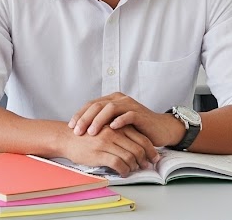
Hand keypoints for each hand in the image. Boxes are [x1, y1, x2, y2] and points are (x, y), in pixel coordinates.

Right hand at [61, 125, 159, 175]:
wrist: (65, 138)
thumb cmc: (85, 135)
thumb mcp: (104, 128)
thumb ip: (118, 133)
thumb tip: (135, 144)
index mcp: (116, 125)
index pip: (141, 137)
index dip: (150, 149)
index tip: (153, 156)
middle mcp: (113, 132)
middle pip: (138, 148)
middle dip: (145, 159)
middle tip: (147, 166)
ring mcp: (107, 142)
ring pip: (130, 156)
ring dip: (135, 166)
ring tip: (133, 169)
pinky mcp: (100, 153)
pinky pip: (119, 164)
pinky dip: (125, 170)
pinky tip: (123, 173)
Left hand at [69, 92, 183, 148]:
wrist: (160, 129)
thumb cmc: (136, 129)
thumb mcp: (116, 125)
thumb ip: (103, 123)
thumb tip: (82, 130)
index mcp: (111, 100)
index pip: (91, 104)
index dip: (80, 115)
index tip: (70, 126)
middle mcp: (119, 99)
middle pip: (97, 105)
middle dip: (85, 118)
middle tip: (77, 130)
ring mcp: (130, 105)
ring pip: (110, 108)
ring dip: (98, 120)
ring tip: (91, 132)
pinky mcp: (140, 114)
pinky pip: (128, 115)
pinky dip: (119, 121)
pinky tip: (111, 128)